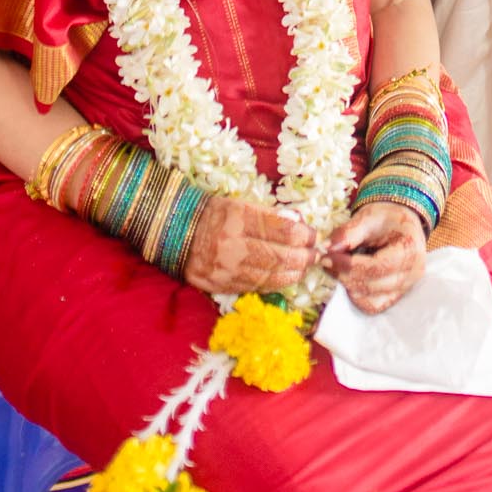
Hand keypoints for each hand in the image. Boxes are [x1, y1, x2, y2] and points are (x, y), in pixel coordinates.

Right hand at [181, 194, 315, 297]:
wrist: (177, 231)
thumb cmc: (213, 213)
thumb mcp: (241, 205)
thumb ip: (269, 217)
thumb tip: (300, 228)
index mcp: (240, 218)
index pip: (284, 231)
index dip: (305, 235)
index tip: (313, 235)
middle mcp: (234, 245)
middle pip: (281, 257)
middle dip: (304, 257)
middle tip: (314, 255)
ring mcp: (227, 268)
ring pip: (271, 276)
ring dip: (293, 273)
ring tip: (303, 268)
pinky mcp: (222, 285)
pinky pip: (256, 287)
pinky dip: (275, 283)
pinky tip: (284, 278)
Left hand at [324, 202, 425, 315]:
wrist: (400, 223)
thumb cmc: (387, 217)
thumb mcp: (368, 217)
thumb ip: (348, 233)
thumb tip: (327, 248)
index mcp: (409, 249)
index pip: (378, 267)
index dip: (349, 266)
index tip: (327, 258)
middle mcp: (412, 273)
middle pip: (373, 286)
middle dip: (345, 275)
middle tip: (326, 262)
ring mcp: (406, 287)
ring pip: (371, 300)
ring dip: (349, 287)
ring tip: (337, 269)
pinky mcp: (396, 296)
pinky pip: (373, 305)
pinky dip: (357, 296)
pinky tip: (349, 278)